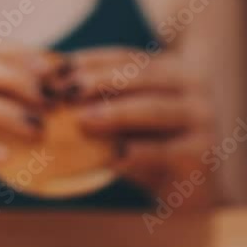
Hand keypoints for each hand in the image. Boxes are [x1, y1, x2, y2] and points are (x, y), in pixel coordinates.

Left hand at [68, 47, 215, 201]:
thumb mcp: (120, 119)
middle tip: (66, 90)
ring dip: (116, 113)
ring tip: (83, 120)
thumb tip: (44, 83)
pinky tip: (111, 158)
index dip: (89, 61)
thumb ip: (94, 100)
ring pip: (154, 110)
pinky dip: (136, 154)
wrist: (188, 188)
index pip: (125, 58)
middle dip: (101, 81)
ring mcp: (202, 119)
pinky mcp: (201, 154)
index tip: (54, 69)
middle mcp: (192, 86)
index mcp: (170, 70)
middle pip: (142, 76)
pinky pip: (163, 151)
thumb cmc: (144, 146)